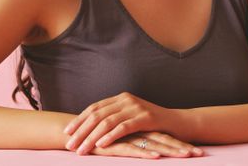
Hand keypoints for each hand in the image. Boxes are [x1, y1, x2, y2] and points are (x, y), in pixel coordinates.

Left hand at [63, 91, 200, 155]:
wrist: (179, 123)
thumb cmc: (154, 125)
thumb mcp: (132, 119)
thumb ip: (116, 119)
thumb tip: (94, 129)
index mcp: (121, 98)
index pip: (94, 108)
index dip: (79, 120)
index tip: (67, 132)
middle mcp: (126, 100)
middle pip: (97, 114)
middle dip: (81, 130)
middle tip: (69, 144)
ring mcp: (136, 107)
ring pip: (107, 122)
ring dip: (91, 137)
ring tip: (81, 149)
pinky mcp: (145, 118)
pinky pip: (123, 127)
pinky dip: (110, 136)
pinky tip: (101, 145)